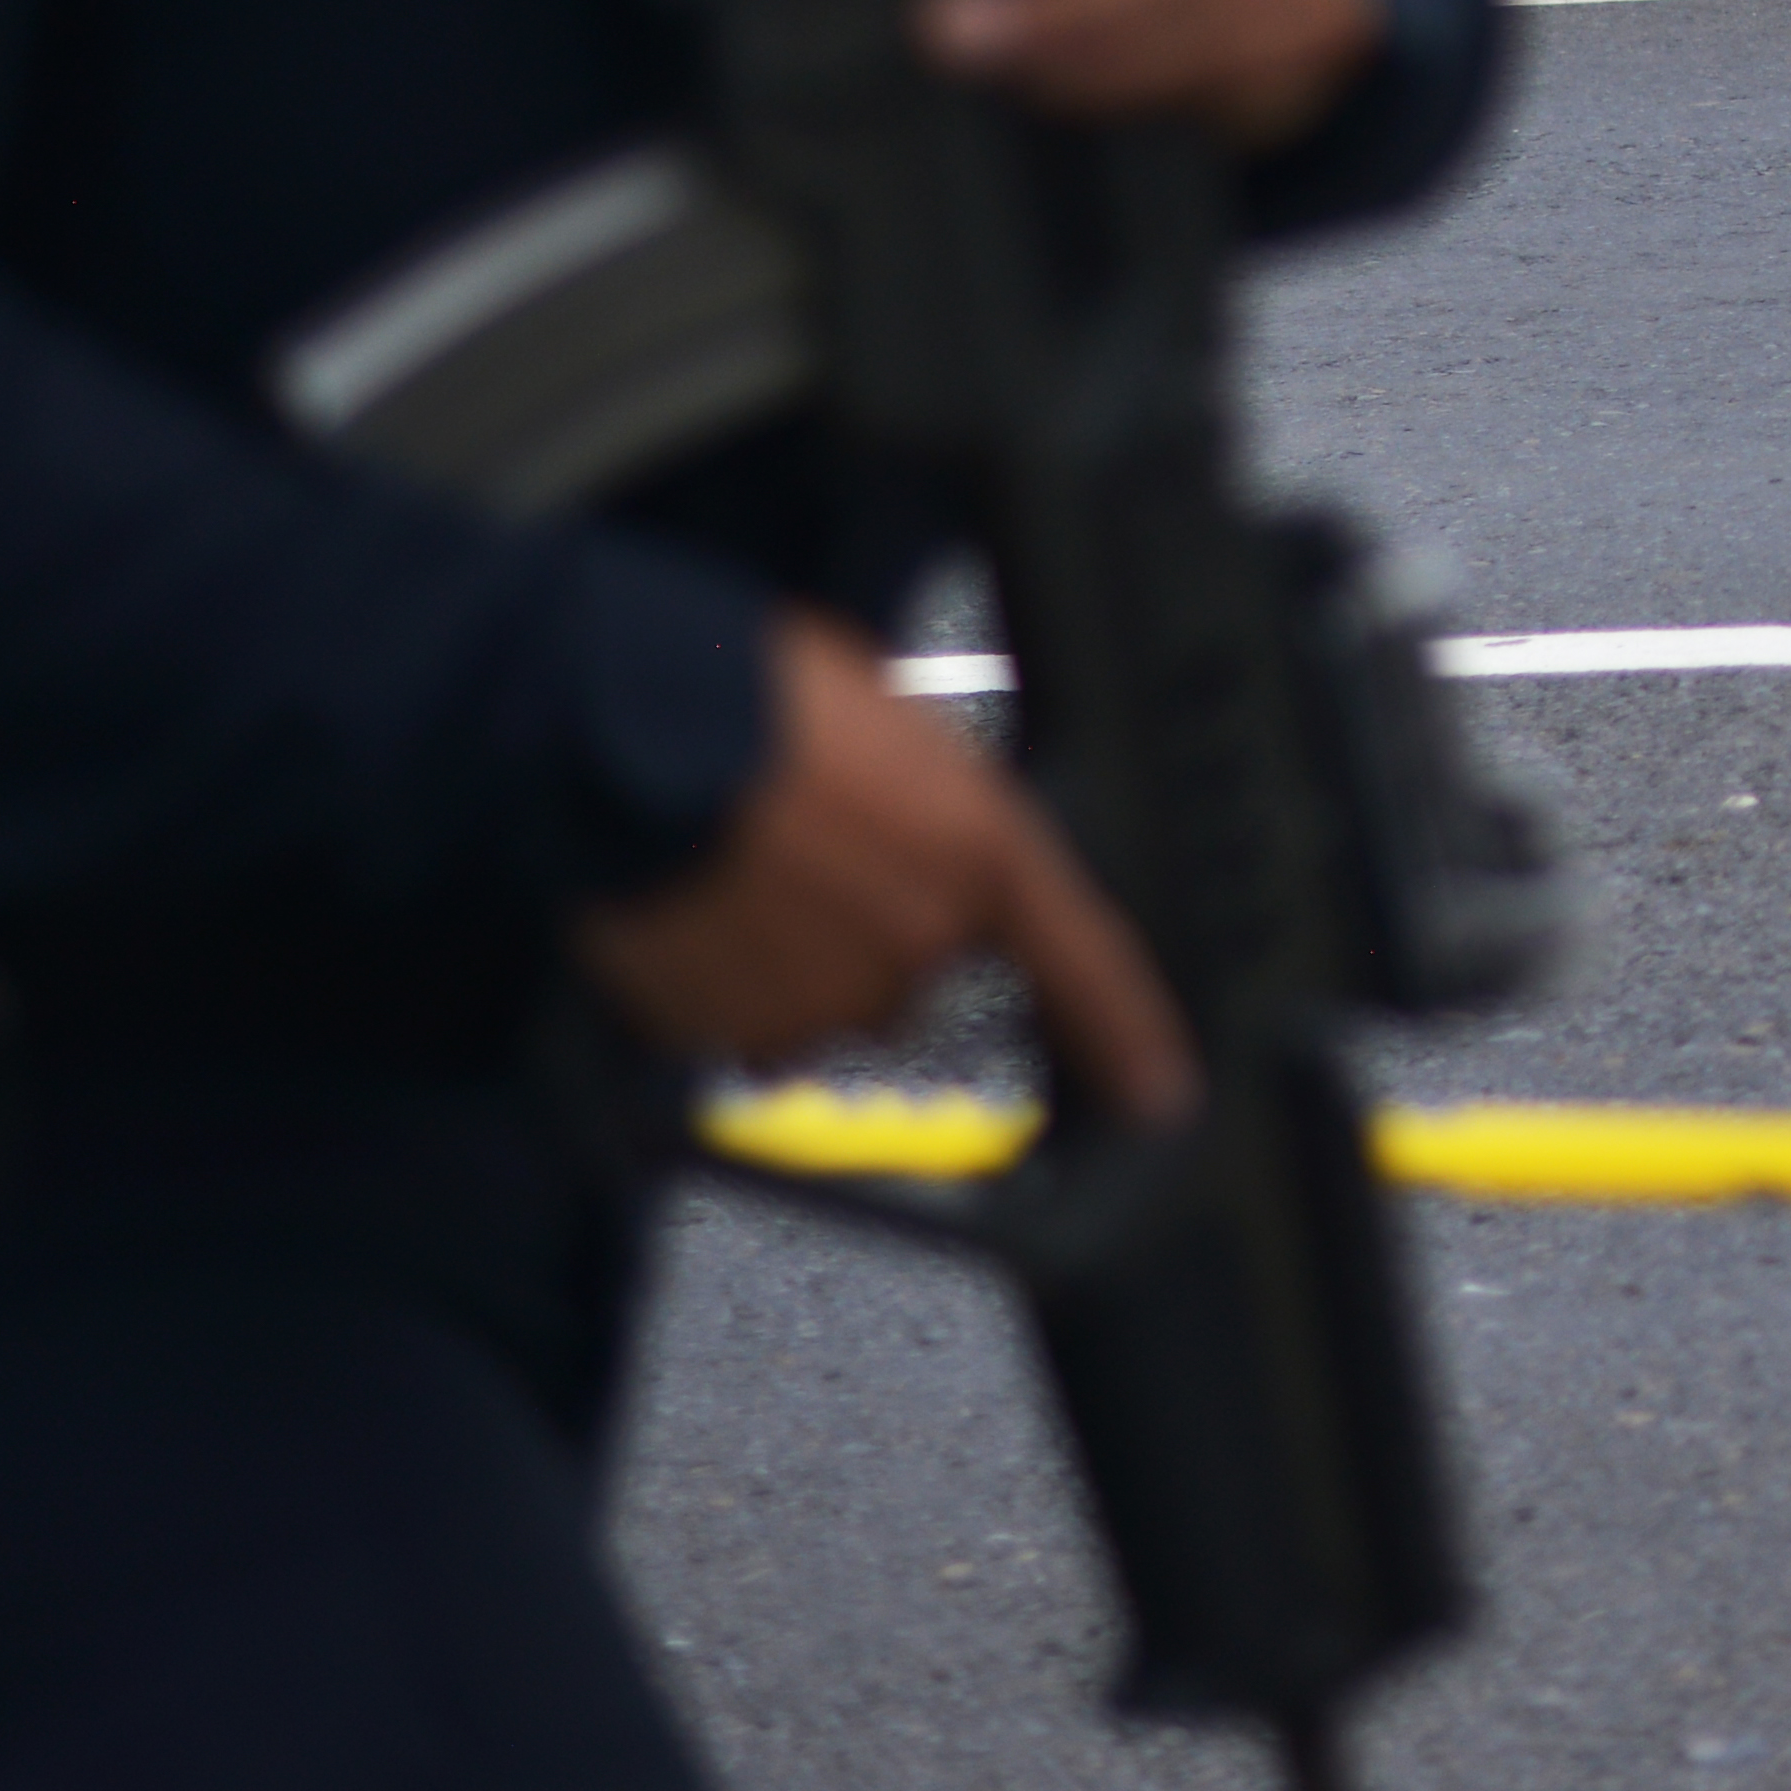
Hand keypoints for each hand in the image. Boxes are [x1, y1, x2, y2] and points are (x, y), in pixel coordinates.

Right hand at [577, 610, 1196, 1119]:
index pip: (1087, 965)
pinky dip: (727, 979)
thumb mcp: (898, 731)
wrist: (632, 735)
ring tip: (742, 866)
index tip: (1158, 1091)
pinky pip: (746, 1021)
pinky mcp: (740, 1034)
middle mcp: (921, 943)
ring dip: (795, 954)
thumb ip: (941, 815)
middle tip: (810, 855)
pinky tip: (702, 902)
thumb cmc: (758, 699)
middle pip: (920, 972)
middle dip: (872, 928)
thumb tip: (930, 845)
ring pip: (829, 1000)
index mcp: (981, 855)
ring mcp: (830, 998)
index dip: (1130, 1038)